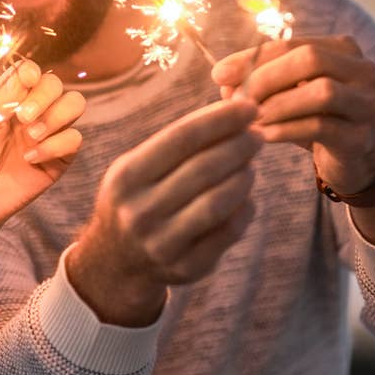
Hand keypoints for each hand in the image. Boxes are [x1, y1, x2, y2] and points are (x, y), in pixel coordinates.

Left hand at [0, 58, 84, 237]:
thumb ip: (5, 96)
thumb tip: (28, 72)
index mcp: (12, 99)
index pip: (34, 74)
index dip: (33, 73)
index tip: (26, 81)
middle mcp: (34, 112)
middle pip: (57, 86)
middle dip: (44, 96)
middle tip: (22, 117)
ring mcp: (48, 134)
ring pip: (74, 105)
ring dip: (55, 117)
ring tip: (30, 135)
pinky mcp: (59, 159)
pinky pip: (74, 140)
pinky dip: (55, 145)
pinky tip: (30, 158)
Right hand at [69, 98, 259, 323]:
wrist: (116, 261)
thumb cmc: (137, 198)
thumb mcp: (137, 168)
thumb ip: (176, 145)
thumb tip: (232, 115)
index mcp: (126, 177)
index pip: (182, 138)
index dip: (220, 119)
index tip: (249, 107)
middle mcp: (140, 211)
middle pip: (204, 169)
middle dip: (239, 146)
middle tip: (258, 134)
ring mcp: (163, 243)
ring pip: (219, 202)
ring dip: (244, 177)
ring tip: (251, 164)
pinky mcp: (188, 268)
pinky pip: (228, 232)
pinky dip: (244, 209)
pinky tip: (247, 197)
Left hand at [212, 36, 374, 194]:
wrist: (354, 161)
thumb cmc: (315, 118)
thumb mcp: (288, 93)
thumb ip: (258, 80)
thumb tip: (223, 77)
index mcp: (343, 50)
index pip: (292, 44)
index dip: (253, 57)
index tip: (219, 75)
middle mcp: (363, 71)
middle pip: (311, 60)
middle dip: (266, 78)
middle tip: (237, 100)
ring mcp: (368, 104)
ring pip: (321, 92)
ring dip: (277, 105)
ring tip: (249, 119)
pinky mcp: (362, 136)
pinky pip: (321, 127)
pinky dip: (286, 129)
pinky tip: (263, 135)